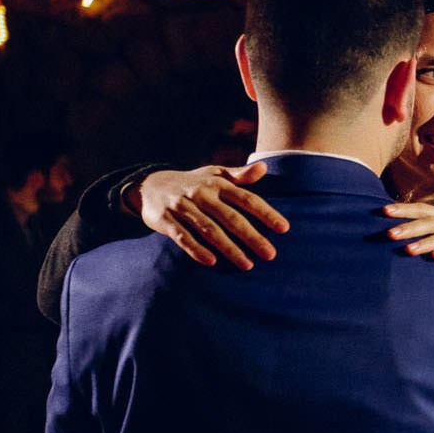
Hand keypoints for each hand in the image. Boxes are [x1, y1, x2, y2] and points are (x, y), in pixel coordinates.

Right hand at [139, 163, 287, 269]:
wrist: (150, 185)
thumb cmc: (192, 182)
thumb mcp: (214, 174)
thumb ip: (239, 174)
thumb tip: (263, 168)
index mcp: (217, 184)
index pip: (246, 198)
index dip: (266, 213)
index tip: (284, 228)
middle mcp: (201, 194)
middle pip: (231, 217)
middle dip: (252, 236)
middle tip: (270, 254)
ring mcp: (183, 207)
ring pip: (209, 230)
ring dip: (229, 248)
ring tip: (247, 264)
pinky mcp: (166, 220)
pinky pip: (183, 237)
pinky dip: (196, 249)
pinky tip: (212, 261)